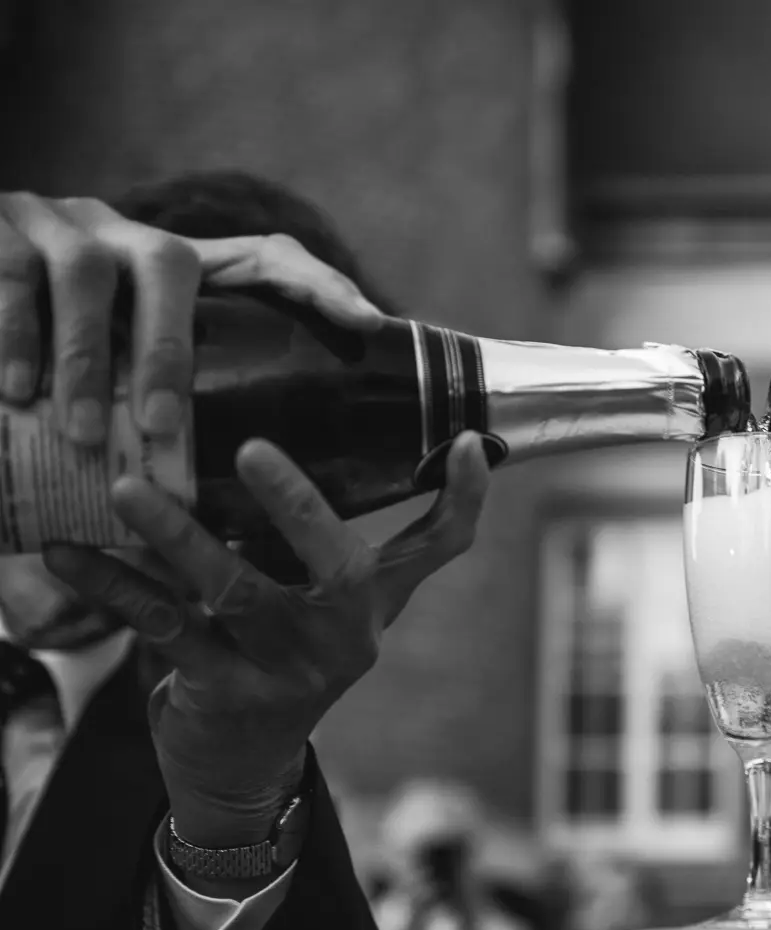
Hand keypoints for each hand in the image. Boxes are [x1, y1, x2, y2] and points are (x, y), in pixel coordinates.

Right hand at [0, 192, 383, 445]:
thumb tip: (220, 499)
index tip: (367, 325)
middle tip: (165, 428)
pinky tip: (15, 393)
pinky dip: (13, 335)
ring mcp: (55, 222)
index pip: (266, 256)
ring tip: (87, 432)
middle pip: (169, 265)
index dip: (317, 283)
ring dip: (85, 355)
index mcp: (176, 264)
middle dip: (167, 349)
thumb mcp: (125, 378)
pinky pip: (8, 275)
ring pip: (84, 271)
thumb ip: (173, 410)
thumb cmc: (62, 363)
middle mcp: (124, 231)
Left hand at [41, 432, 489, 853]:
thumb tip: (269, 430)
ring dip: (177, 536)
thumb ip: (312, 540)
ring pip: (237, 590)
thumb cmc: (276, 656)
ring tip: (127, 489)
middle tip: (251, 447)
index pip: (441, 547)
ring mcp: (291, 670)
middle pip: (344, 567)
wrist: (239, 768)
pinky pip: (163, 626)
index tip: (473, 441)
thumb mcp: (315, 604)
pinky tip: (66, 552)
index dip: (465, 498)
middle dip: (299, 506)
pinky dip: (111, 584)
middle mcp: (348, 635)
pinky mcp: (227, 692)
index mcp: (375, 603)